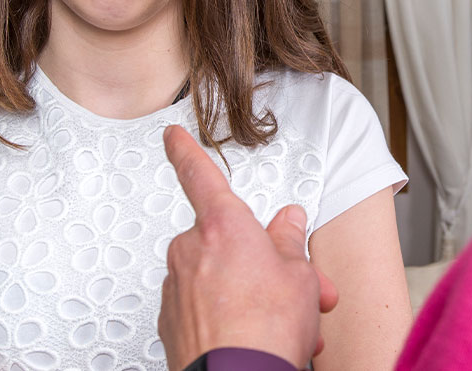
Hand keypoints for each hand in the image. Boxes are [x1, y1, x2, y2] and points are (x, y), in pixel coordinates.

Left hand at [159, 125, 338, 369]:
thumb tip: (288, 222)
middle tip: (298, 287)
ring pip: (219, 277)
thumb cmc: (267, 330)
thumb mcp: (300, 276)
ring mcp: (176, 287)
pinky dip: (229, 317)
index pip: (199, 174)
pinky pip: (204, 307)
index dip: (184, 150)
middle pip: (228, 241)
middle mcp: (191, 250)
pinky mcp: (171, 321)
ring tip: (284, 322)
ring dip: (252, 293)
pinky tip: (255, 336)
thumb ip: (290, 242)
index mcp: (223, 225)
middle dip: (263, 261)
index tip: (171, 135)